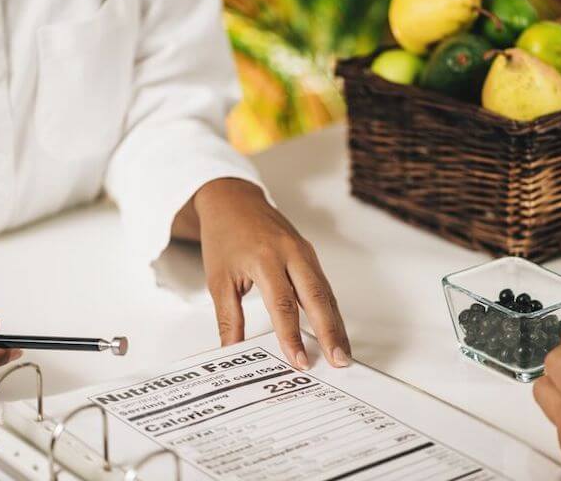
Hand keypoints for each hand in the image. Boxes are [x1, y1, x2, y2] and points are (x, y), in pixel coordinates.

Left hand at [187, 179, 349, 369]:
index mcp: (264, 258)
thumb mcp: (218, 279)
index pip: (282, 304)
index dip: (291, 336)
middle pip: (316, 297)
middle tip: (338, 360)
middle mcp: (290, 253)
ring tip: (343, 352)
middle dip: (329, 332)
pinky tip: (335, 329)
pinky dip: (331, 309)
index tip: (299, 361)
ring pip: (325, 292)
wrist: (233, 200)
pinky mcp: (308, 254)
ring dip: (336, 324)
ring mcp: (303, 252)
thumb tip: (232, 350)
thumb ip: (228, 318)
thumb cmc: (224, 236)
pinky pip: (323, 285)